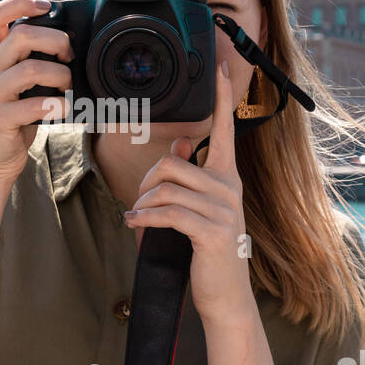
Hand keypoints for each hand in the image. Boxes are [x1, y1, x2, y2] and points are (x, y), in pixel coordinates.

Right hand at [0, 0, 74, 185]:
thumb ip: (36, 59)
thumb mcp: (24, 82)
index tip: (46, 5)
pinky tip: (62, 108)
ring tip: (67, 85)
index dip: (18, 3)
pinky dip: (54, 105)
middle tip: (69, 56)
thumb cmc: (18, 115)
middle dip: (55, 40)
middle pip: (19, 36)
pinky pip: (31, 105)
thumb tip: (71, 40)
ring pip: (29, 70)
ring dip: (59, 75)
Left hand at [123, 60, 255, 325]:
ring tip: (139, 219)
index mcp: (227, 177)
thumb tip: (176, 148)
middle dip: (145, 183)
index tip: (218, 68)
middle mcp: (229, 187)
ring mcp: (223, 209)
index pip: (224, 130)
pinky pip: (167, 213)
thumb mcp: (200, 210)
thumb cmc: (208, 251)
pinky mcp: (212, 231)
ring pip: (165, 189)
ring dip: (143, 205)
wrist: (225, 295)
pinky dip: (144, 219)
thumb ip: (189, 179)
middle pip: (170, 165)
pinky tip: (135, 226)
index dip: (221, 99)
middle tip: (140, 203)